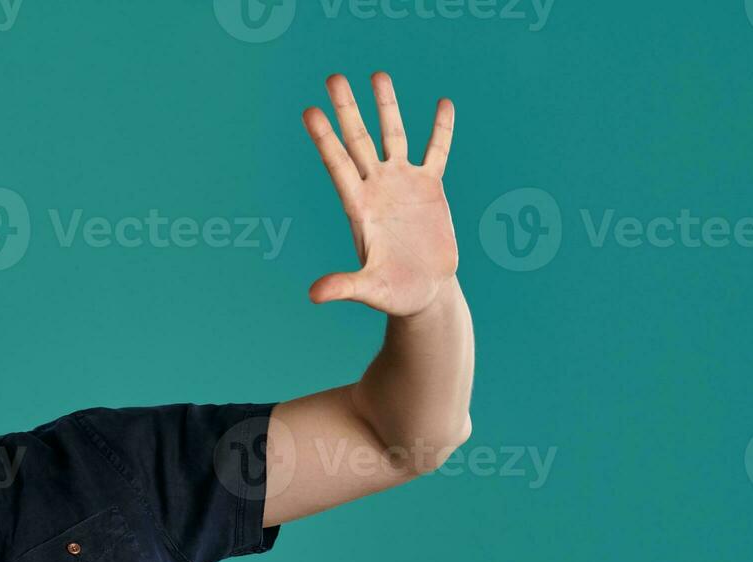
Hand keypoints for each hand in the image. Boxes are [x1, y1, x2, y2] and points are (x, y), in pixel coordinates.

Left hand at [302, 72, 458, 316]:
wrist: (423, 293)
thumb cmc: (394, 293)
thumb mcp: (370, 289)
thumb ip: (344, 286)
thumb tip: (314, 295)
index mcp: (359, 207)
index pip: (337, 165)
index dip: (324, 138)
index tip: (310, 110)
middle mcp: (377, 188)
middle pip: (359, 141)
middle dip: (348, 109)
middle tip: (334, 77)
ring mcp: (403, 184)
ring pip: (394, 137)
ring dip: (386, 107)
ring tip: (378, 74)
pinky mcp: (430, 188)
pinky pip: (437, 152)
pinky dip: (441, 130)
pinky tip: (443, 103)